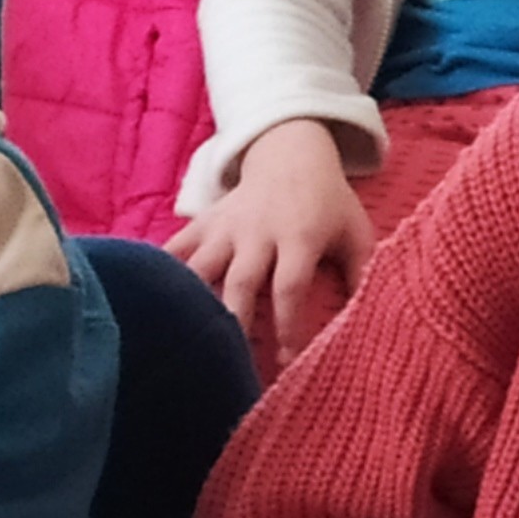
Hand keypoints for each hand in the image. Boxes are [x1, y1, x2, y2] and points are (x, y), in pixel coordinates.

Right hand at [168, 117, 369, 364]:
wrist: (291, 156)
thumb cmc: (330, 204)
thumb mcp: (356, 232)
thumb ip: (362, 273)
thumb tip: (372, 318)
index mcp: (299, 238)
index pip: (289, 288)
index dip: (287, 327)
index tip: (287, 362)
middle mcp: (257, 233)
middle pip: (240, 283)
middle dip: (236, 324)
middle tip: (232, 362)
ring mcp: (225, 227)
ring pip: (200, 268)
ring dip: (192, 304)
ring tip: (188, 339)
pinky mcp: (203, 222)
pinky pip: (174, 248)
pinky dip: (160, 273)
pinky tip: (147, 301)